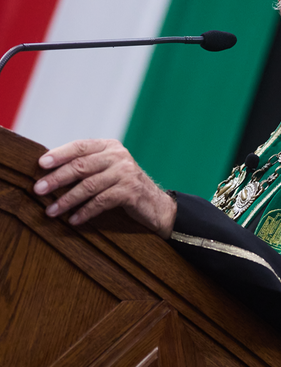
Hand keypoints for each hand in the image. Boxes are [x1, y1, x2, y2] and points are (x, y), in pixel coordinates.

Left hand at [33, 139, 176, 238]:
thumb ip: (86, 165)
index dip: (59, 154)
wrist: (156, 204)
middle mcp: (119, 156)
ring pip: (89, 186)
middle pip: (81, 166)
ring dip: (67, 200)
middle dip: (57, 179)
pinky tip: (74, 220)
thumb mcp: (107, 169)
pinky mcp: (131, 191)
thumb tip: (48, 170)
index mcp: (110, 146)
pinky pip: (101, 202)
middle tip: (38, 189)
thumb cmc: (124, 186)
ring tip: (51, 211)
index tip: (40, 164)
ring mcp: (126, 173)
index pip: (80, 146)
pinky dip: (85, 212)